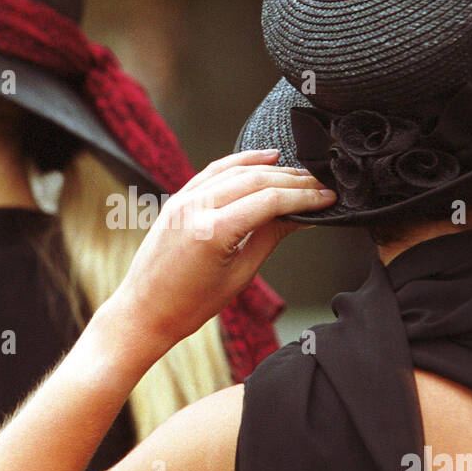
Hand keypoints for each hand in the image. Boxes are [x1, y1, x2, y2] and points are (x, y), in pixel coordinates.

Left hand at [108, 149, 335, 354]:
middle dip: (294, 181)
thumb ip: (270, 237)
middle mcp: (196, 207)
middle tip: (321, 185)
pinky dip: (240, 162)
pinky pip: (214, 170)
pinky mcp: (178, 198)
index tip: (327, 197)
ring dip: (271, 169)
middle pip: (256, 180)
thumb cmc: (188, 305)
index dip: (304, 196)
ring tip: (300, 174)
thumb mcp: (240, 275)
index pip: (270, 200)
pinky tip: (263, 160)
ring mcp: (183, 199)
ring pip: (236, 170)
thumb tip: (299, 216)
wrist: (144, 311)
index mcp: (213, 230)